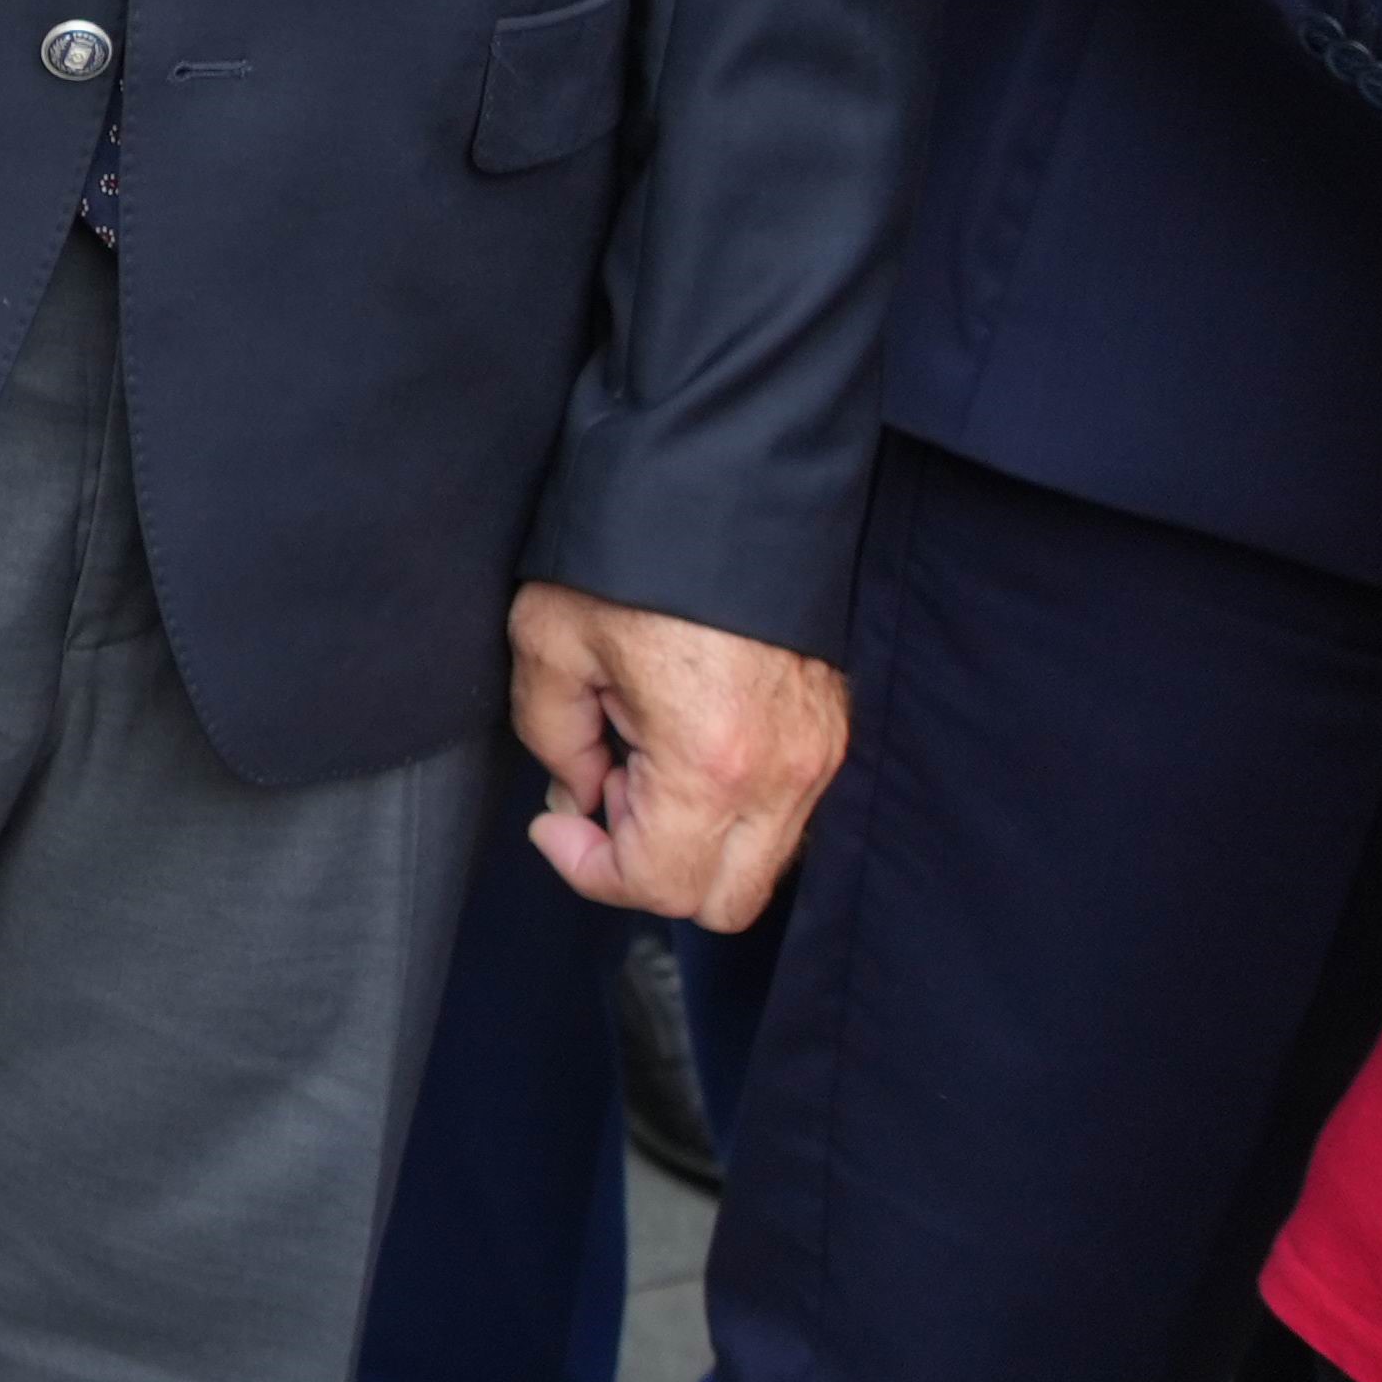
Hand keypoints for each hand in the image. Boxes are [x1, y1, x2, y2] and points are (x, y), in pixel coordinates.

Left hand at [508, 586, 847, 929]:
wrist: (729, 479)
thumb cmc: (636, 553)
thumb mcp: (550, 641)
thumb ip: (552, 737)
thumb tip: (579, 792)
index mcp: (712, 764)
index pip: (658, 885)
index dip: (588, 868)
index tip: (553, 822)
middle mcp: (784, 775)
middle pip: (722, 901)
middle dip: (648, 868)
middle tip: (602, 794)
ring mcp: (820, 756)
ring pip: (758, 862)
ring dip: (690, 838)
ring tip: (639, 756)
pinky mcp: (831, 732)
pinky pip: (782, 815)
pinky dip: (727, 807)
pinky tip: (679, 740)